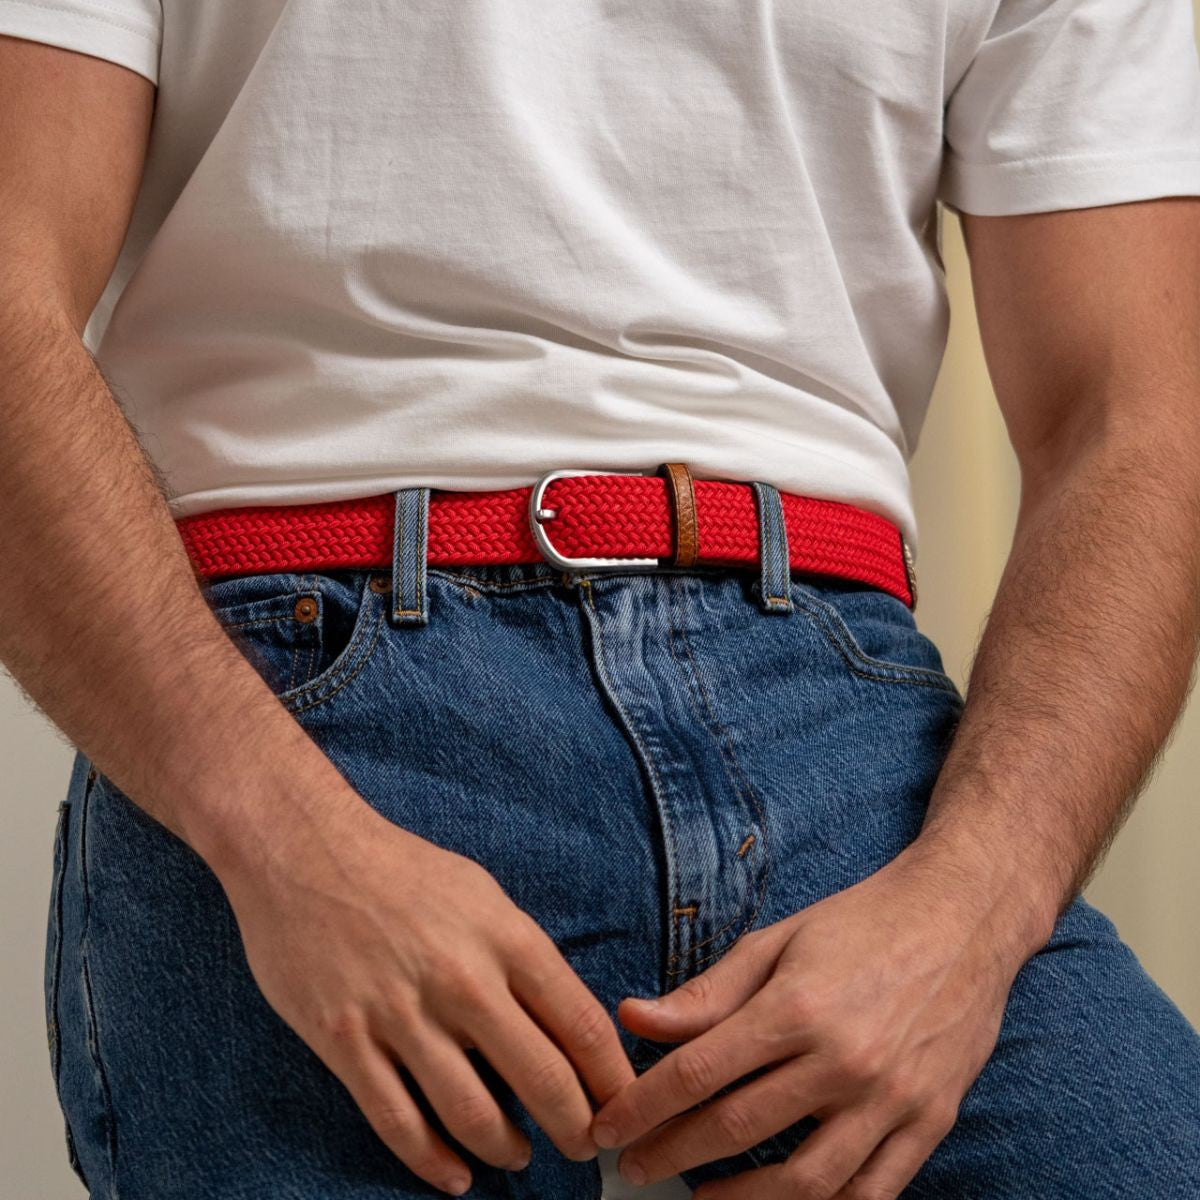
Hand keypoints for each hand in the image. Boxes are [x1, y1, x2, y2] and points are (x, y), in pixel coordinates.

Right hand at [216, 794, 633, 1196]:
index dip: (612, 1079)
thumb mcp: (482, 894)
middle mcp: (463, 979)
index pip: (581, 1024)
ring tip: (519, 1156)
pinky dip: (432, 1162)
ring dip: (507, 1148)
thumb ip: (522, 955)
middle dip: (575, 1128)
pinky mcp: (345, 1039)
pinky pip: (397, 1121)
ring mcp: (401, 1013)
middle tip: (585, 1148)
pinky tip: (454, 1175)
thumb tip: (562, 1017)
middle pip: (542, 1078)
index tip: (624, 1106)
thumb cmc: (401, 869)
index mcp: (505, 937)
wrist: (304, 849)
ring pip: (473, 1112)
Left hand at [589, 846, 1041, 1198]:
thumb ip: (707, 992)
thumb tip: (632, 1017)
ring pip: (804, 1183)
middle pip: (739, 1129)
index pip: (700, 1072)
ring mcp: (892, 1100)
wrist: (963, 920)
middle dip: (673, 1154)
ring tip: (697, 1199)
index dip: (644, 1106)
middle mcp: (845, 1060)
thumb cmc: (860, 923)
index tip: (606, 1128)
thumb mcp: (778, 941)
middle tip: (634, 1167)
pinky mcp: (930, 1124)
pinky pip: (870, 1194)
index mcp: (798, 1006)